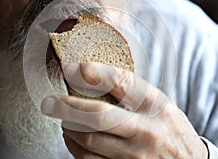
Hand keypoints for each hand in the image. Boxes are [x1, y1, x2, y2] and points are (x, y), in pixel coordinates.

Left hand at [41, 62, 207, 158]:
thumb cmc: (169, 128)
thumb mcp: (159, 104)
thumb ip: (132, 93)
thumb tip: (92, 77)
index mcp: (155, 105)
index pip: (121, 82)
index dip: (92, 73)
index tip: (70, 69)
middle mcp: (146, 130)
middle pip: (98, 116)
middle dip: (66, 107)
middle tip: (48, 102)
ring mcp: (136, 156)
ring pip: (89, 142)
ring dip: (68, 129)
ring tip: (63, 121)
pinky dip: (75, 149)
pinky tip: (74, 139)